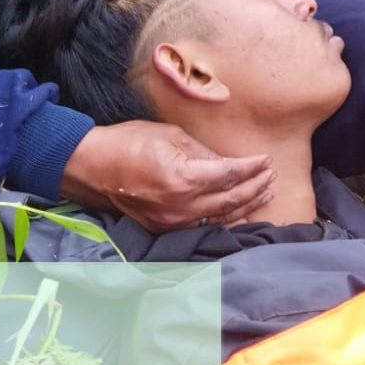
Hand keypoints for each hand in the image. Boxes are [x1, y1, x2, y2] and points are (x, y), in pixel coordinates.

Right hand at [60, 121, 273, 231]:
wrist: (92, 167)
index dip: (251, 167)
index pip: (229, 175)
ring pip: (220, 218)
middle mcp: (180, 207)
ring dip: (246, 206)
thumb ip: (203, 152)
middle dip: (255, 187)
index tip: (265, 159)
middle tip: (271, 175)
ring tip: (264, 193)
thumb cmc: (129, 142)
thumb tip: (229, 161)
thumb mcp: (171, 135)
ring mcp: (172, 222)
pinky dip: (225, 219)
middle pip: (230, 200)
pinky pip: (203, 226)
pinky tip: (238, 211)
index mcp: (183, 179)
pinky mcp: (164, 229)